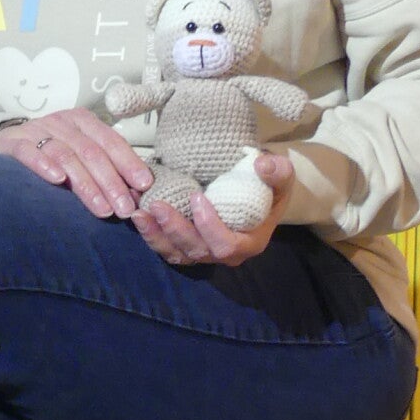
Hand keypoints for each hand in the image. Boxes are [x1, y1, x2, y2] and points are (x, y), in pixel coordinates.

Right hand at [0, 107, 154, 218]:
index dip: (129, 163)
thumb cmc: (49, 153)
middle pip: (91, 152)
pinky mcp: (13, 142)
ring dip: (86, 184)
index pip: (111, 141)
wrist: (5, 144)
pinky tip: (58, 180)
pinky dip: (44, 165)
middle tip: (124, 208)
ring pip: (66, 156)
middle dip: (111, 182)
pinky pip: (29, 152)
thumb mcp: (79, 154)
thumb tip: (133, 194)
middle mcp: (62, 122)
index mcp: (83, 122)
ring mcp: (37, 130)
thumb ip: (103, 168)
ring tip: (101, 208)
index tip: (143, 185)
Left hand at [133, 152, 293, 266]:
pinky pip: (166, 248)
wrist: (257, 194)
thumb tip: (262, 164)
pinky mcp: (186, 248)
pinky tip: (137, 214)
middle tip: (157, 205)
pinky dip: (150, 234)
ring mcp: (204, 254)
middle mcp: (225, 255)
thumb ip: (277, 171)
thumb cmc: (269, 186)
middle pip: (197, 252)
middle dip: (175, 230)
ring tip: (138, 213)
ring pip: (176, 254)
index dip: (209, 226)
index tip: (197, 197)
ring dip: (155, 235)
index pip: (226, 245)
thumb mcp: (281, 176)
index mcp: (250, 243)